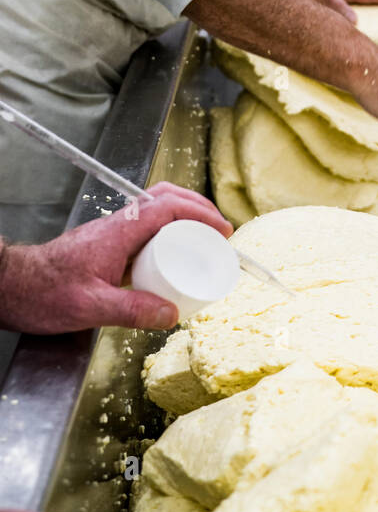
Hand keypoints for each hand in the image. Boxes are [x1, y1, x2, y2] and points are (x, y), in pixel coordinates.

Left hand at [0, 182, 232, 333]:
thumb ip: (131, 310)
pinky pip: (147, 229)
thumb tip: (171, 313)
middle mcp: (117, 225)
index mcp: (118, 231)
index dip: (200, 214)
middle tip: (219, 231)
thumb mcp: (90, 307)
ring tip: (203, 240)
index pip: (167, 207)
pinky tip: (173, 257)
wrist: (13, 287)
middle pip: (165, 198)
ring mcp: (113, 233)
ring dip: (184, 217)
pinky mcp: (109, 245)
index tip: (222, 230)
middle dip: (198, 208)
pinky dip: (168, 233)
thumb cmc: (43, 293)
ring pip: (156, 209)